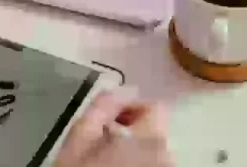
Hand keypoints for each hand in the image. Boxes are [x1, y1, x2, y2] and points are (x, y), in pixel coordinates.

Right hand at [55, 91, 172, 166]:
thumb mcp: (79, 140)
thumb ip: (103, 107)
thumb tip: (124, 88)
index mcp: (149, 137)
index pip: (156, 107)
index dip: (131, 109)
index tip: (108, 122)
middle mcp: (167, 155)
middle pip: (155, 132)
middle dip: (131, 133)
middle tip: (102, 147)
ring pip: (154, 153)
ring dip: (135, 153)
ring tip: (108, 164)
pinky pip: (155, 166)